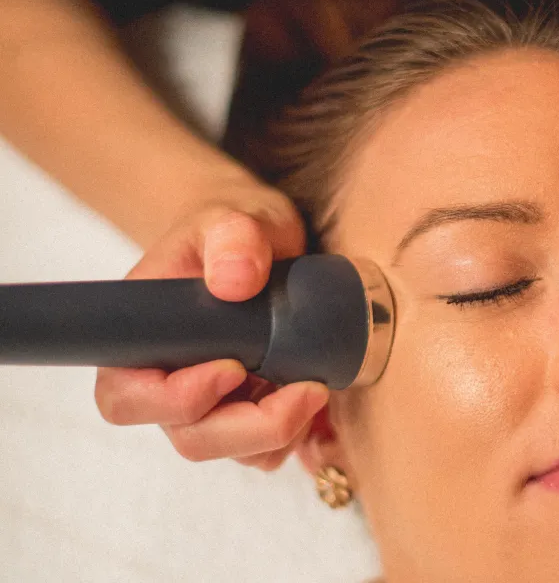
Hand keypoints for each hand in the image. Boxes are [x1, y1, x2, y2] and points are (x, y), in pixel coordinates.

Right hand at [94, 183, 329, 470]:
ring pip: (236, 452)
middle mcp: (169, 381)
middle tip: (309, 390)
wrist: (258, 243)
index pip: (127, 398)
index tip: (235, 368)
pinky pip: (268, 451)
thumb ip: (233, 238)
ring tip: (318, 388)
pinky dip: (299, 436)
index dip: (176, 400)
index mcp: (142, 340)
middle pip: (192, 438)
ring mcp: (211, 404)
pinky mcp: (250, 413)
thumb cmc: (232, 229)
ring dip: (282, 433)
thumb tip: (236, 281)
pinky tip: (320, 401)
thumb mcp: (234, 217)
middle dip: (254, 427)